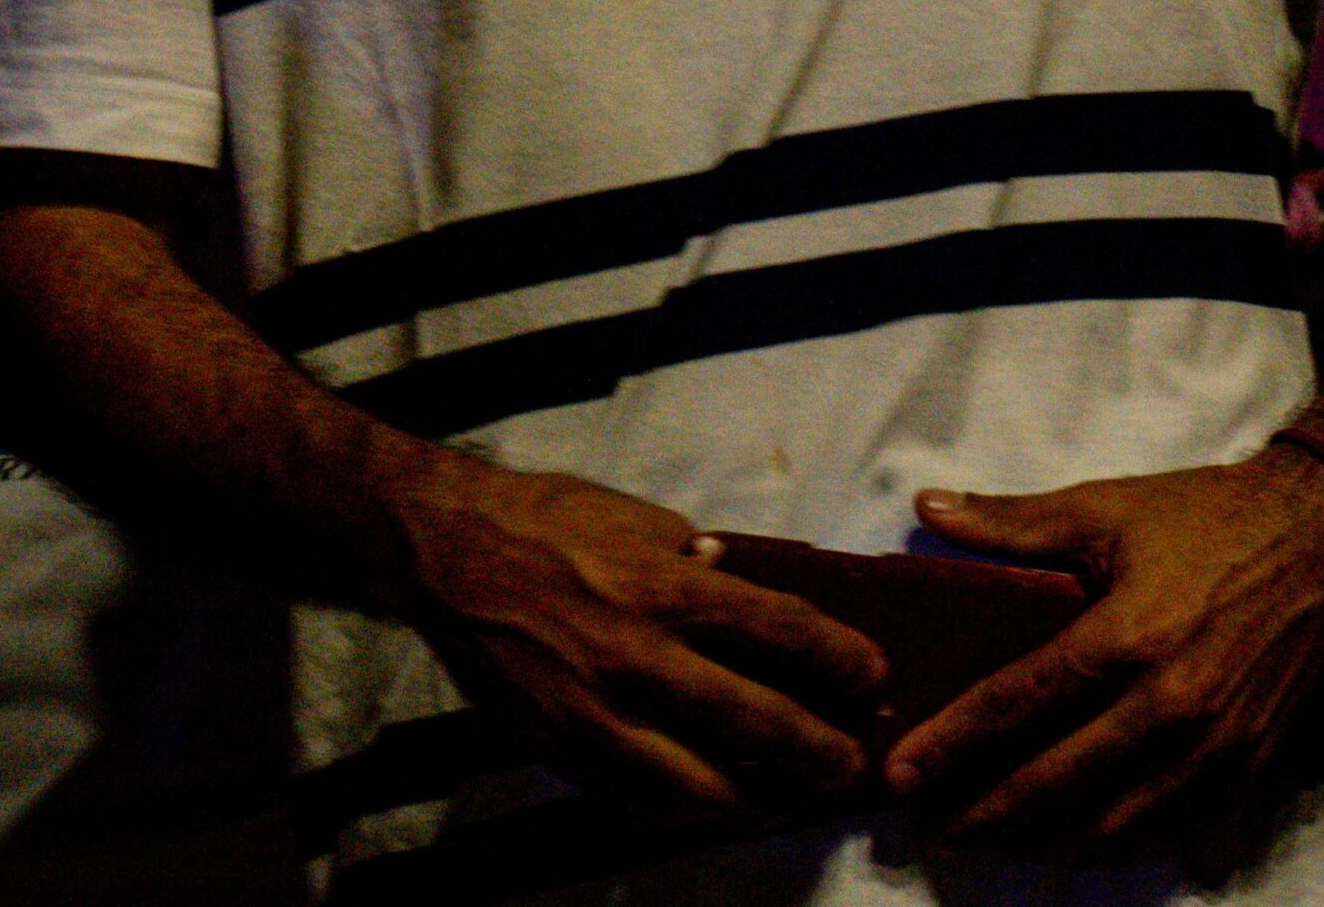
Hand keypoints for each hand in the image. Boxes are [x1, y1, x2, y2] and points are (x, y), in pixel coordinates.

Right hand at [399, 454, 888, 808]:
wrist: (449, 552)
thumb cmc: (549, 519)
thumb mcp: (639, 517)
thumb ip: (697, 562)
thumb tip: (746, 588)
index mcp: (667, 588)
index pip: (784, 631)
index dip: (842, 660)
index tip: (873, 678)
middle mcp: (641, 659)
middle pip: (762, 725)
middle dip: (824, 751)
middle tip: (857, 761)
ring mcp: (601, 718)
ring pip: (708, 788)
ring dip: (767, 796)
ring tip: (799, 793)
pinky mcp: (565, 752)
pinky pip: (646, 800)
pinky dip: (694, 805)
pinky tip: (723, 798)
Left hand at [884, 448, 1323, 853]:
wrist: (1318, 540)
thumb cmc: (1203, 518)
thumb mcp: (1103, 507)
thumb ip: (1011, 520)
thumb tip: (928, 506)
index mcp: (1129, 633)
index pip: (1023, 700)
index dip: (956, 739)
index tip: (902, 769)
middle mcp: (1172, 703)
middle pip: (1062, 780)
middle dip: (988, 811)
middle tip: (931, 826)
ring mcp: (1216, 746)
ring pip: (1116, 823)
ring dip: (1046, 841)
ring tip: (988, 841)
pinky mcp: (1249, 767)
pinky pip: (1173, 829)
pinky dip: (1117, 844)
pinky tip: (1072, 842)